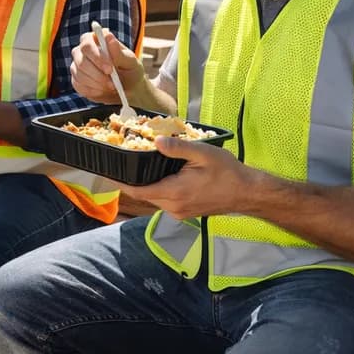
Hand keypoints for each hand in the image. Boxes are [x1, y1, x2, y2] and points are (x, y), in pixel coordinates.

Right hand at [70, 28, 145, 104]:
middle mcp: (84, 49)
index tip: (110, 70)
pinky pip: (78, 85)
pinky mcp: (76, 78)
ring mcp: (78, 64)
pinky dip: (92, 90)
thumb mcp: (130, 62)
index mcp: (97, 39)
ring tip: (111, 87)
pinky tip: (103, 91)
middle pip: (80, 60)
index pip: (87, 43)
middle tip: (112, 83)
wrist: (127, 89)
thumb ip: (118, 52)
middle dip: (97, 74)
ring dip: (97, 83)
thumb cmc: (130, 70)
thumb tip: (107, 36)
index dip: (96, 56)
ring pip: (79, 74)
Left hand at [118, 136, 259, 219]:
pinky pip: (164, 201)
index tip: (106, 172)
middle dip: (131, 180)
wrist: (248, 193)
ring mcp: (179, 212)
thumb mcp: (203, 153)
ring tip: (138, 166)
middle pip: (143, 194)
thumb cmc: (228, 172)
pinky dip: (158, 189)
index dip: (119, 182)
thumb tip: (155, 141)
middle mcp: (173, 207)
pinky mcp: (185, 212)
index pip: (137, 191)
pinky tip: (160, 175)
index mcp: (174, 193)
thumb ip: (177, 148)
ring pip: (153, 198)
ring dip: (145, 185)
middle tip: (122, 163)